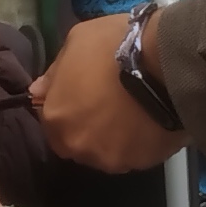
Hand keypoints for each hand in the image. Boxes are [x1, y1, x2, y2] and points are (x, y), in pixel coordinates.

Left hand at [34, 10, 184, 171]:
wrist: (167, 63)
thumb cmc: (115, 46)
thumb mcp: (76, 42)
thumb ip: (54, 73)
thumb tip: (38, 90)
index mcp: (56, 118)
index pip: (51, 122)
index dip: (67, 107)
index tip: (83, 94)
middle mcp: (78, 146)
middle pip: (77, 142)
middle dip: (88, 128)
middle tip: (109, 104)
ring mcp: (112, 159)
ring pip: (106, 152)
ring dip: (113, 138)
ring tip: (133, 113)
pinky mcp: (143, 164)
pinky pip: (136, 155)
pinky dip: (139, 142)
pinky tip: (150, 121)